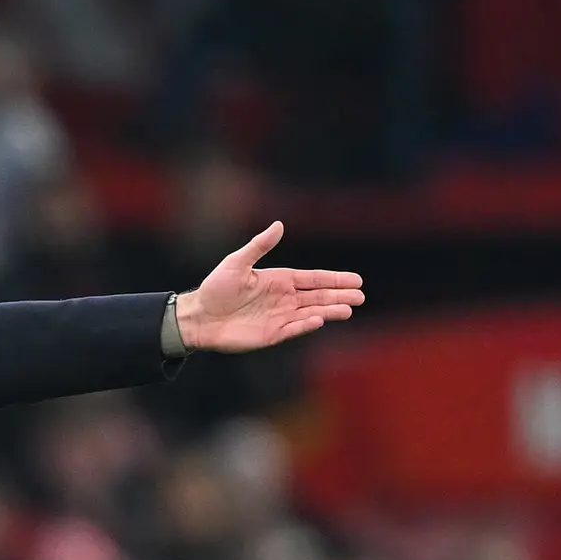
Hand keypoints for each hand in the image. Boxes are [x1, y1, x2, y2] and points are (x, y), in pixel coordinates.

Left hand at [173, 222, 365, 353]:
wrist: (199, 317)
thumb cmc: (216, 288)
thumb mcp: (237, 262)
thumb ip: (259, 246)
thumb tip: (279, 225)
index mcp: (279, 280)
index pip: (314, 279)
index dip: (335, 279)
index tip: (356, 280)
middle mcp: (284, 298)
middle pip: (318, 297)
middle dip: (340, 296)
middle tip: (361, 297)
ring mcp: (279, 317)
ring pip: (312, 313)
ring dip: (330, 311)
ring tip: (349, 309)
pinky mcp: (272, 334)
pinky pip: (294, 328)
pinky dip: (306, 324)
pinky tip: (320, 319)